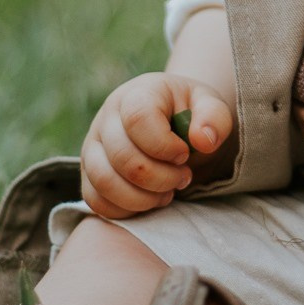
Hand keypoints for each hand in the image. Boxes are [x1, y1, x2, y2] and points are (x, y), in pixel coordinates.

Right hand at [81, 74, 233, 220]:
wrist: (171, 123)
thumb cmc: (190, 114)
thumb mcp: (210, 106)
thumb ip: (214, 118)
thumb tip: (203, 140)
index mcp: (137, 95)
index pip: (138, 119)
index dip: (164, 145)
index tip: (184, 154)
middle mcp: (107, 118)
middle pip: (123, 157)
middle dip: (161, 178)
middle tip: (184, 177)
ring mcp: (93, 147)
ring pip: (105, 182)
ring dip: (143, 198)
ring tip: (168, 192)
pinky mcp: (88, 173)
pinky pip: (97, 201)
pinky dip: (127, 210)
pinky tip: (150, 200)